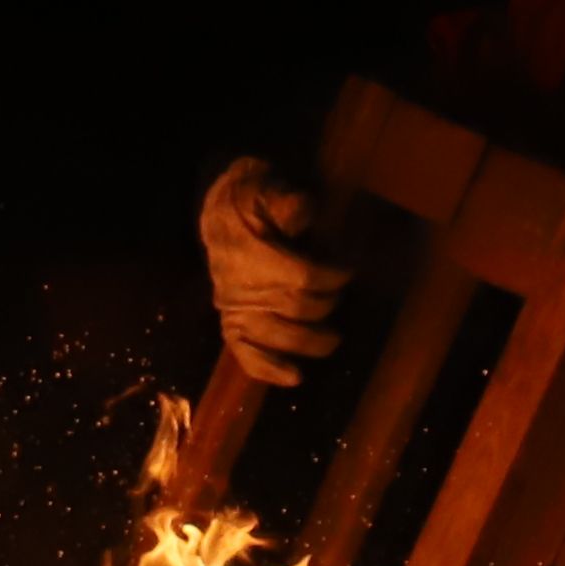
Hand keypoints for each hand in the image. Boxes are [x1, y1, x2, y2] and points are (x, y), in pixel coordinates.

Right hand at [198, 154, 350, 384]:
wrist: (217, 213)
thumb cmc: (250, 200)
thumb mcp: (267, 187)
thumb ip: (286, 201)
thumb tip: (305, 211)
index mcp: (251, 254)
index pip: (301, 277)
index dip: (331, 278)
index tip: (347, 270)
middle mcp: (240, 287)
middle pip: (294, 309)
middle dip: (325, 306)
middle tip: (340, 295)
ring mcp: (234, 309)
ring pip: (276, 337)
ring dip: (309, 343)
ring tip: (334, 340)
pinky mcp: (231, 324)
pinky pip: (246, 354)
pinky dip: (269, 370)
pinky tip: (295, 378)